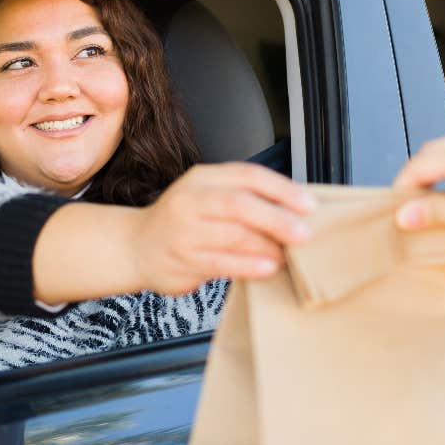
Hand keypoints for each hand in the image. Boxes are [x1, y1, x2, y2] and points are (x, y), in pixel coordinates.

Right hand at [130, 163, 316, 295]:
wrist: (134, 247)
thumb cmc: (182, 223)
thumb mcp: (207, 197)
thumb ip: (244, 199)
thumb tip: (297, 211)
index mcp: (203, 178)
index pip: (248, 175)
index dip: (282, 189)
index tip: (310, 205)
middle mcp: (190, 199)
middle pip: (240, 204)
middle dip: (277, 219)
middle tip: (304, 234)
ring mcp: (183, 230)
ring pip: (233, 235)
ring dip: (267, 247)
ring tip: (288, 255)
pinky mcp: (181, 259)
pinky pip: (221, 262)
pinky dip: (248, 266)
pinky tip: (267, 268)